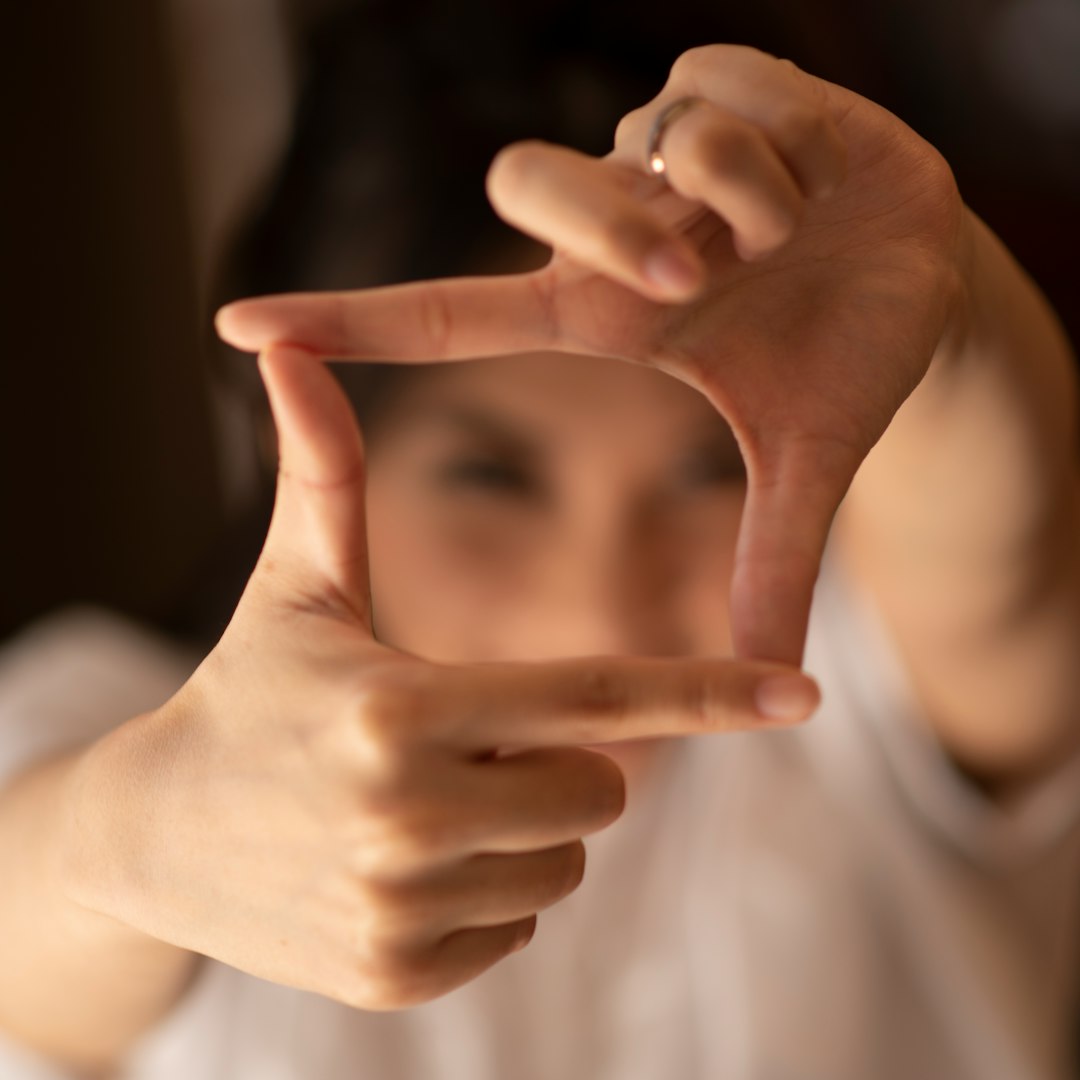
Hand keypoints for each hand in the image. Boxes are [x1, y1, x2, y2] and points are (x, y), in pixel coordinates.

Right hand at [61, 345, 816, 1009]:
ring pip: (565, 863)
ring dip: (527, 827)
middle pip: (602, 791)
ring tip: (428, 800)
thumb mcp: (293, 587)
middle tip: (480, 738)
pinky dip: (489, 890)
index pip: (595, 697)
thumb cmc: (244, 688)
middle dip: (569, 761)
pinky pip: (517, 924)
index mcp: (401, 707)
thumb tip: (284, 349)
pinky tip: (405, 863)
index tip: (802, 692)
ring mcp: (399, 908)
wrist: (150, 833)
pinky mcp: (392, 978)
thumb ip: (320, 475)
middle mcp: (405, 816)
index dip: (708, 690)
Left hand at [216, 45, 967, 664]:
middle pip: (525, 186)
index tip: (238, 327)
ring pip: (628, 144)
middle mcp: (615, 229)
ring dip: (711, 202)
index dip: (347, 323)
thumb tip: (771, 684)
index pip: (449, 316)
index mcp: (603, 315)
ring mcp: (665, 153)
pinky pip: (714, 98)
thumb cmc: (844, 362)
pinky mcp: (727, 86)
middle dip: (608, 231)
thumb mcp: (806, 464)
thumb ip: (775, 561)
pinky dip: (773, 152)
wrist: (930, 279)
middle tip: (688, 282)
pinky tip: (814, 183)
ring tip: (782, 239)